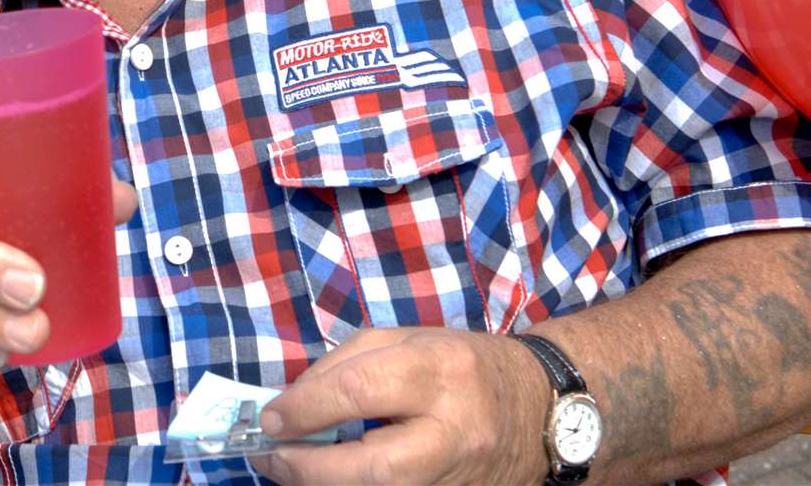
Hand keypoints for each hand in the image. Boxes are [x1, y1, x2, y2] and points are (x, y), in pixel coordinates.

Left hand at [250, 327, 551, 485]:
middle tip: (269, 457)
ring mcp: (461, 478)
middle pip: (372, 468)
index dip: (304, 409)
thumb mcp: (407, 339)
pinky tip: (328, 480)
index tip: (268, 418)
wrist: (542, 409)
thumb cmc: (463, 364)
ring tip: (289, 471)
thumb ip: (346, 364)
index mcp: (440, 370)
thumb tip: (293, 402)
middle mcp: (455, 431)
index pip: (359, 392)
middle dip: (309, 468)